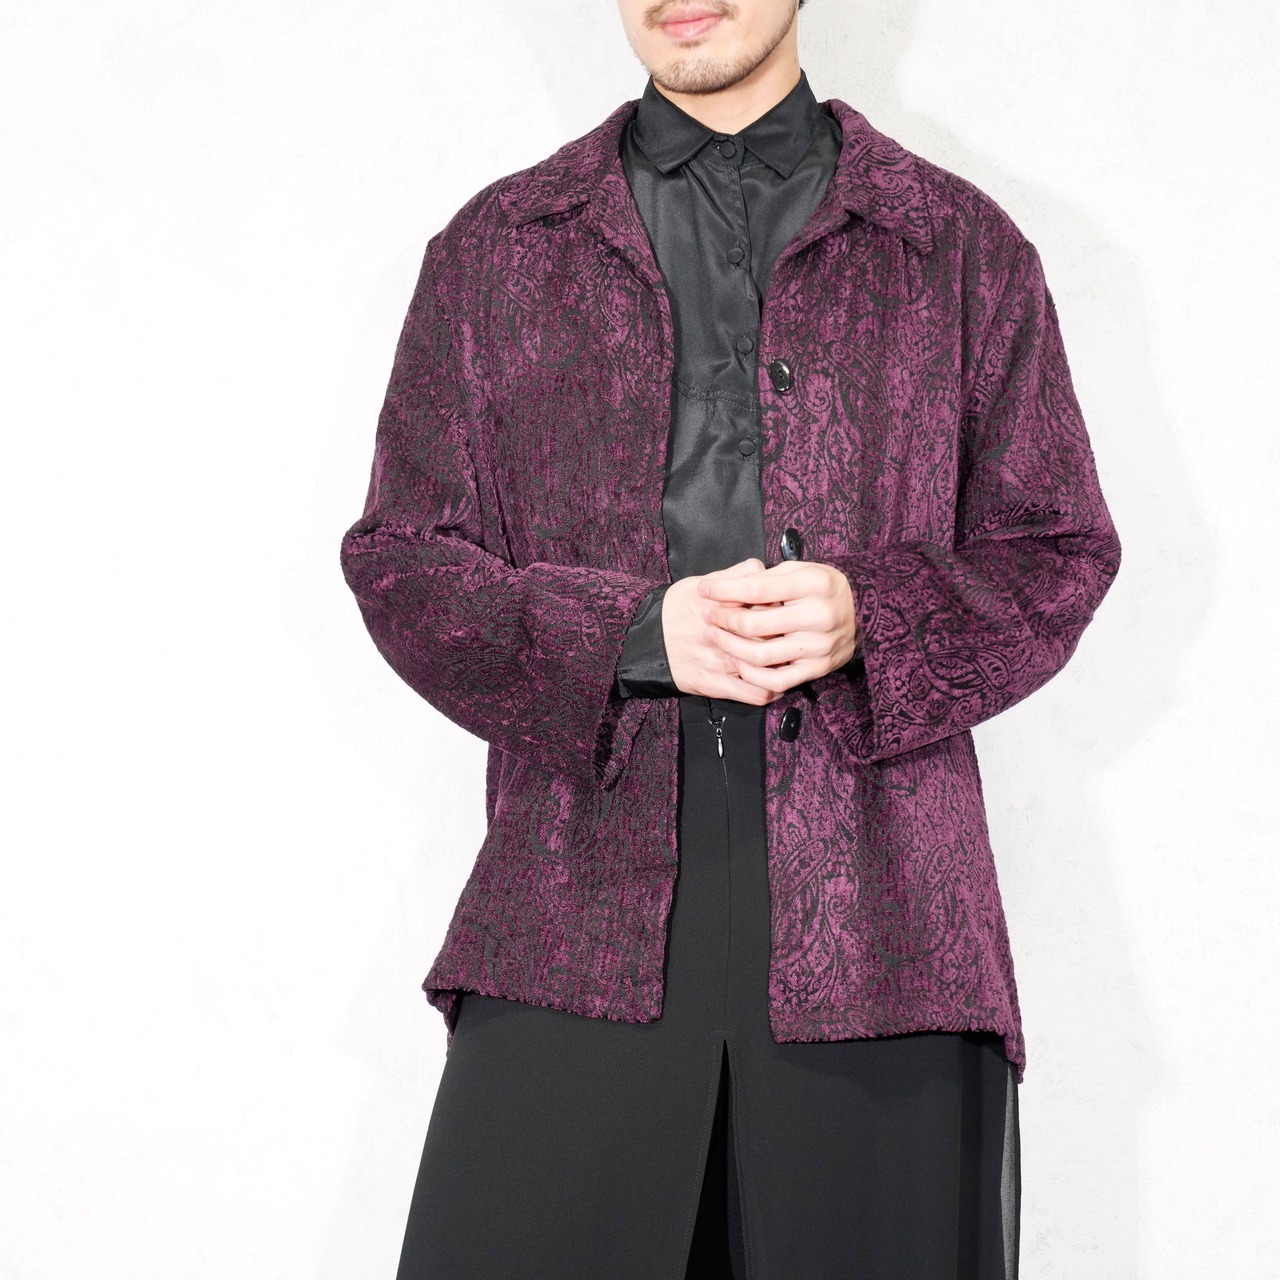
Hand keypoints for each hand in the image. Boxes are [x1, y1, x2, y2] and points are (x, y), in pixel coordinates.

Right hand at [661, 559, 783, 704]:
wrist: (644, 642)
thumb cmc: (675, 610)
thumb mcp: (700, 583)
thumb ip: (733, 575)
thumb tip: (762, 568)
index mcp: (721, 606)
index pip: (765, 604)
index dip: (782, 607)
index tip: (788, 610)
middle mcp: (723, 634)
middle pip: (769, 634)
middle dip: (786, 636)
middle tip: (795, 637)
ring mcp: (720, 661)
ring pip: (766, 666)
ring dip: (784, 666)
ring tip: (791, 661)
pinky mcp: (715, 684)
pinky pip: (754, 693)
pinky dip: (771, 691)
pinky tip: (777, 684)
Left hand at [696, 560, 858, 694]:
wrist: (862, 612)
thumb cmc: (820, 588)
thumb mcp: (797, 570)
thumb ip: (763, 579)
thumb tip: (722, 588)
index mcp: (813, 584)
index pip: (757, 589)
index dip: (724, 591)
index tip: (704, 589)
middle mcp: (819, 616)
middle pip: (755, 624)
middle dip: (723, 620)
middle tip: (708, 616)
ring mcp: (819, 646)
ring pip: (760, 655)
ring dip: (730, 647)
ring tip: (715, 637)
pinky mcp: (818, 668)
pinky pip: (776, 680)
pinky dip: (751, 674)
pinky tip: (737, 662)